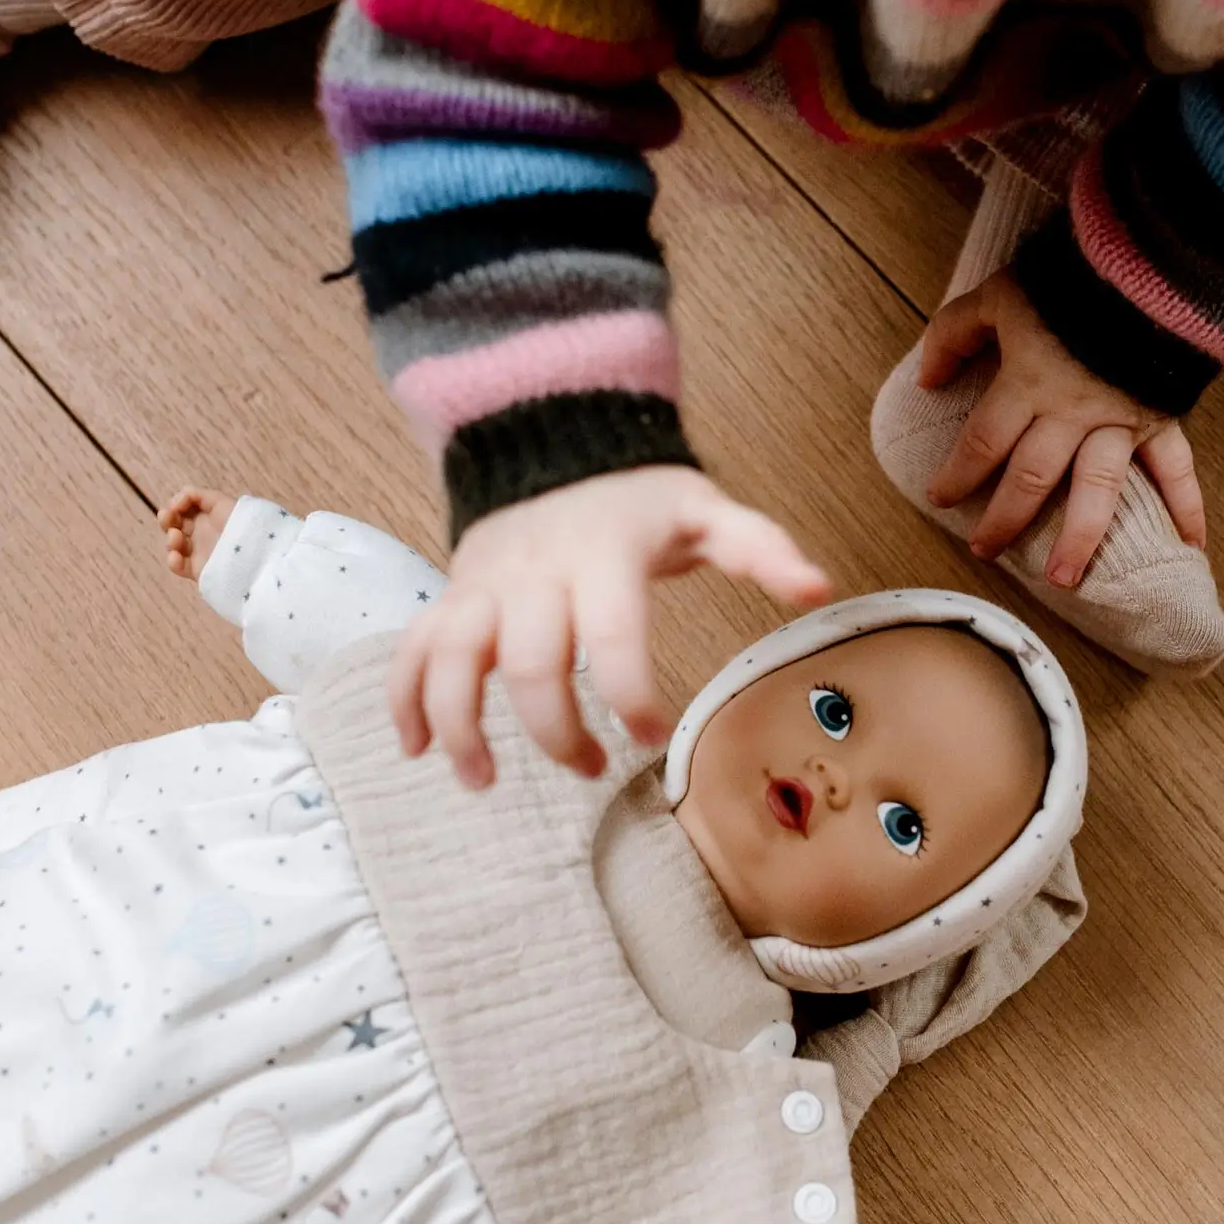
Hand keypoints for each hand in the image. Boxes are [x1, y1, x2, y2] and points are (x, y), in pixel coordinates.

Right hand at [159, 487, 236, 581]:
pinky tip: (176, 556)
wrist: (254, 551)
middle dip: (167, 519)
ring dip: (170, 539)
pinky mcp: (198, 570)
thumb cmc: (240, 522)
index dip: (175, 505)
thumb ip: (197, 495)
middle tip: (167, 516)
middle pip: (173, 526)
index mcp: (205, 516)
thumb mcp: (221, 501)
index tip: (176, 505)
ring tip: (176, 537)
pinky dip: (173, 562)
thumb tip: (177, 499)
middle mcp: (200, 533)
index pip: (181, 510)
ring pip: (174, 546)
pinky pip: (180, 567)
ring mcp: (198, 552)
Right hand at [388, 466, 830, 788]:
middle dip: (552, 729)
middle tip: (589, 769)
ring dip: (459, 725)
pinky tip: (415, 749)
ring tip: (482, 782)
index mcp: (601, 555)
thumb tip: (819, 588)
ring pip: (450, 658)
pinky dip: (404, 699)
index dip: (628, 692)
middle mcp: (532, 573)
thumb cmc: (634, 499)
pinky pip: (411, 647)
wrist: (548, 442)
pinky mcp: (451, 598)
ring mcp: (482, 586)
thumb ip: (759, 547)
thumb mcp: (703, 509)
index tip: (649, 738)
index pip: (610, 631)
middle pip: (526, 662)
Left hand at [921, 268, 1205, 586]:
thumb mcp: (996, 296)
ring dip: (1080, 537)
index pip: (982, 444)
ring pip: (1097, 490)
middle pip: (1031, 478)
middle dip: (1005, 519)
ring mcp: (1119, 420)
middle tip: (985, 551)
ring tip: (1063, 579)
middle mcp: (1071, 413)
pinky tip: (1189, 545)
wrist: (1149, 262)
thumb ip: (954, 336)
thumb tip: (925, 380)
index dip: (957, 476)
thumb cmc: (1067, 277)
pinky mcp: (1161, 415)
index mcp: (1026, 385)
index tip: (941, 500)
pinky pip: (1176, 468)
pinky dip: (1186, 506)